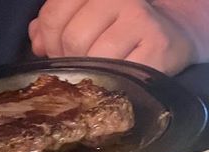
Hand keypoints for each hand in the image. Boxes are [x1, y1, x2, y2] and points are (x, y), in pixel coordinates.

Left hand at [29, 0, 196, 74]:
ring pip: (95, 55)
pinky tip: (116, 77)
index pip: (54, 15)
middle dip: (69, 59)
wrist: (173, 33)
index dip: (48, 41)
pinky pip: (121, 70)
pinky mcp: (157, 45)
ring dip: (91, 71)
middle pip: (73, 38)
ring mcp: (139, 20)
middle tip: (77, 67)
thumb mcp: (89, 15)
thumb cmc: (124, 27)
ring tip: (96, 72)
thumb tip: (35, 41)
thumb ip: (58, 22)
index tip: (55, 53)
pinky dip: (114, 79)